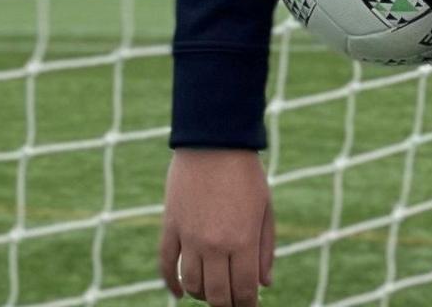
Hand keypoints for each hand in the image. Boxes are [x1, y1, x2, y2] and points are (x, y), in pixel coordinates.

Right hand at [160, 147, 275, 305]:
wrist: (213, 141)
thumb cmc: (246, 174)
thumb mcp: (265, 210)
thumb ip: (265, 250)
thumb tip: (264, 284)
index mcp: (243, 241)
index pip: (243, 291)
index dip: (247, 305)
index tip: (249, 306)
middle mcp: (214, 244)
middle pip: (217, 294)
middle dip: (226, 305)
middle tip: (232, 303)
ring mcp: (189, 237)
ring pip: (191, 284)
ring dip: (201, 295)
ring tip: (211, 293)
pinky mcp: (170, 226)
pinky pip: (166, 264)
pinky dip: (171, 283)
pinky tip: (178, 293)